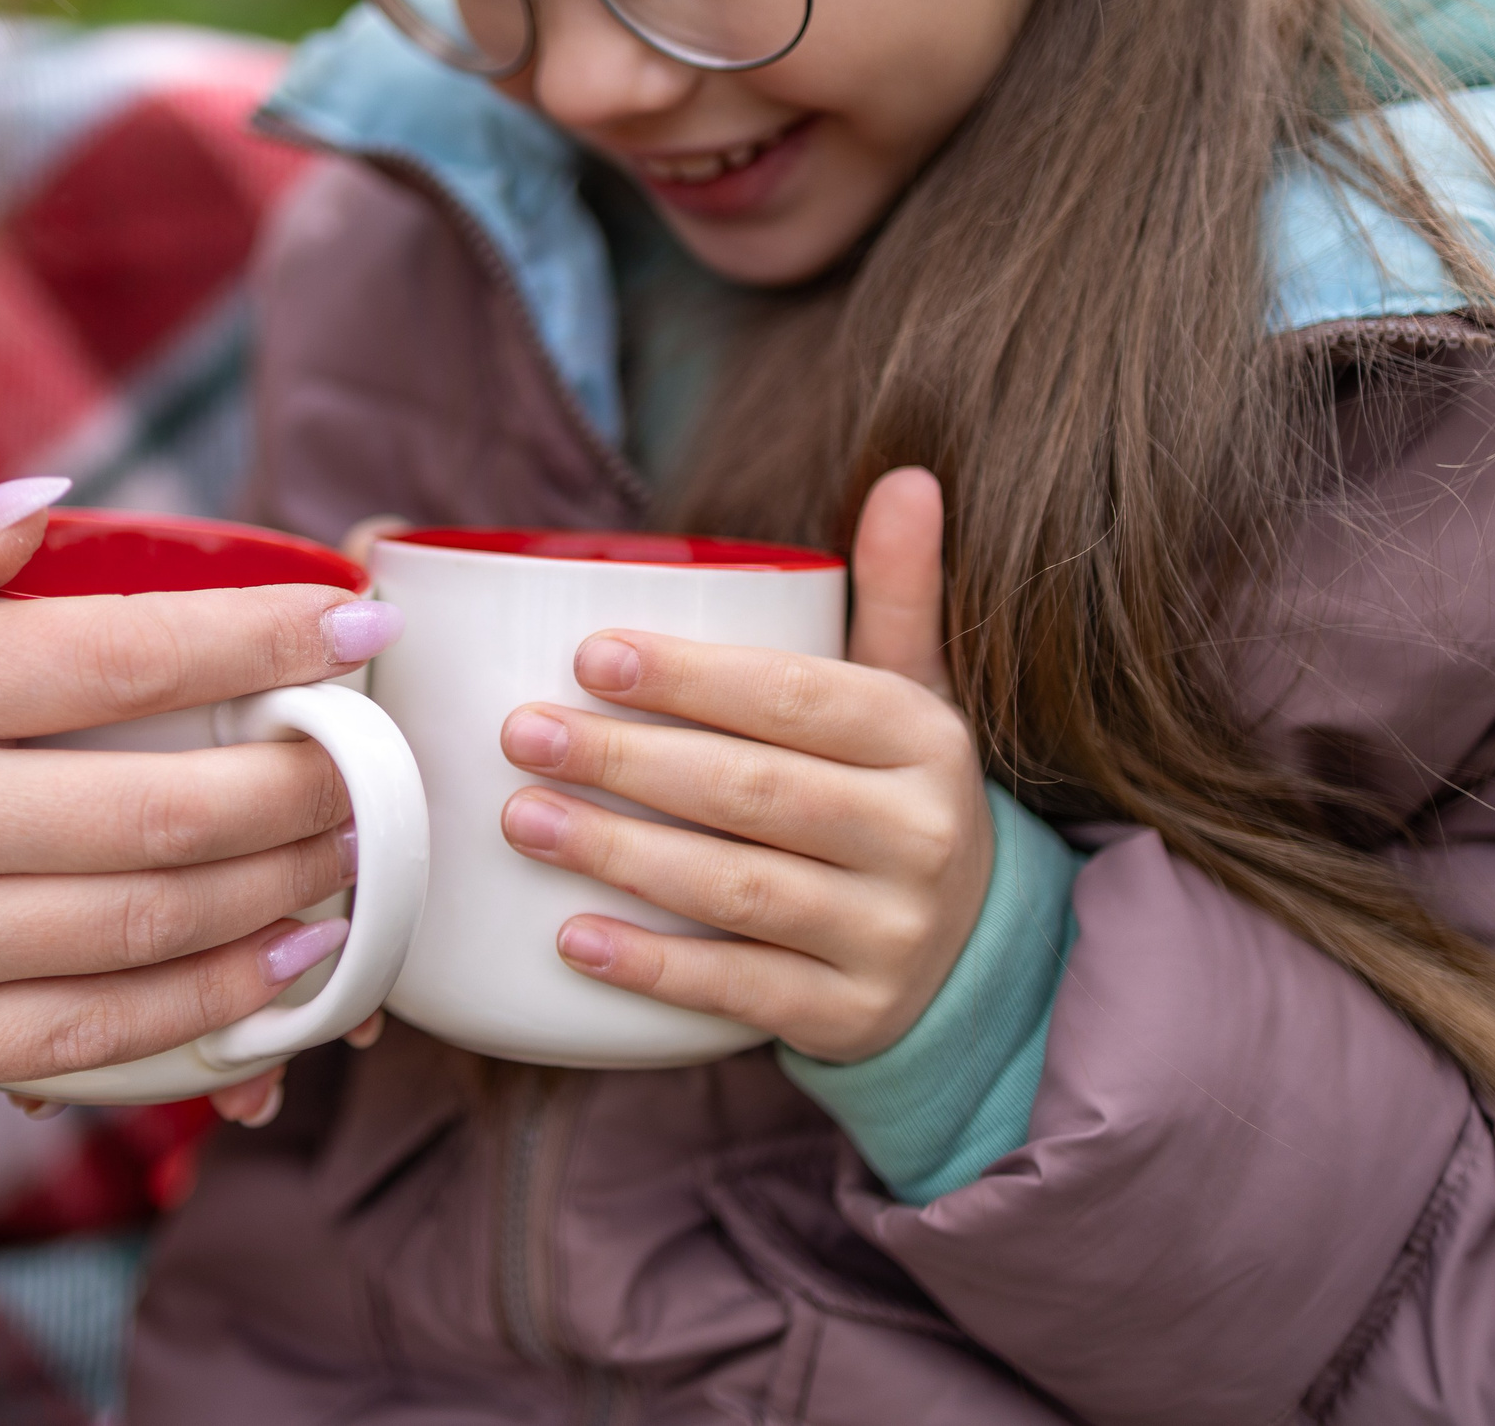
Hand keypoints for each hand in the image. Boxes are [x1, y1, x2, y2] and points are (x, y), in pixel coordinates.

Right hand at [0, 481, 402, 1091]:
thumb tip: (51, 505)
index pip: (112, 657)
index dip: (256, 639)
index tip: (352, 620)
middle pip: (157, 807)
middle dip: (300, 781)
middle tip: (370, 758)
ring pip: (146, 927)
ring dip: (280, 892)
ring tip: (353, 851)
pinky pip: (96, 1039)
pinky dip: (213, 1012)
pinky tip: (294, 972)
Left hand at [496, 469, 992, 1062]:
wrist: (973, 954)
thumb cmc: (893, 794)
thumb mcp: (910, 696)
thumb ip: (895, 593)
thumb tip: (908, 475)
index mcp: (921, 739)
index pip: (800, 699)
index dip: (694, 678)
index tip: (589, 655)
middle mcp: (921, 836)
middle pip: (755, 791)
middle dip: (629, 762)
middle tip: (524, 734)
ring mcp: (890, 935)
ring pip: (740, 889)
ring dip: (621, 855)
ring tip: (522, 820)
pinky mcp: (852, 1018)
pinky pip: (742, 990)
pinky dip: (655, 968)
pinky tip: (570, 938)